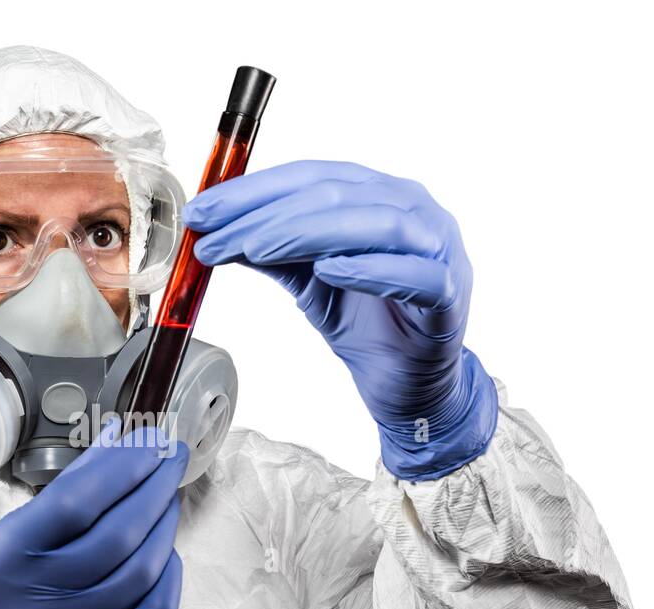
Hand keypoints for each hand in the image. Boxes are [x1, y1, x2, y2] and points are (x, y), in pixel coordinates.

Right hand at [0, 419, 186, 608]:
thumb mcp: (3, 538)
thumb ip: (62, 496)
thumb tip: (116, 445)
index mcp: (5, 557)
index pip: (75, 502)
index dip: (121, 465)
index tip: (149, 438)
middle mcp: (36, 599)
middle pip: (117, 534)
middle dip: (155, 486)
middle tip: (172, 456)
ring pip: (140, 572)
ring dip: (164, 526)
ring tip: (167, 499)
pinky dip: (167, 575)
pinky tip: (165, 551)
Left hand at [182, 160, 496, 479]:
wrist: (409, 386)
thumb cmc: (367, 326)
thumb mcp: (306, 283)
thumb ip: (272, 253)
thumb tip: (215, 231)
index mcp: (378, 196)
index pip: (311, 176)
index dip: (253, 190)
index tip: (203, 211)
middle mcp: (412, 210)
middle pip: (336, 195)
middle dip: (266, 213)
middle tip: (216, 233)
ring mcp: (438, 248)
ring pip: (376, 224)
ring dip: (308, 233)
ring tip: (257, 247)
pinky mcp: (450, 294)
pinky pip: (415, 274)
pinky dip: (369, 269)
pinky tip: (329, 270)